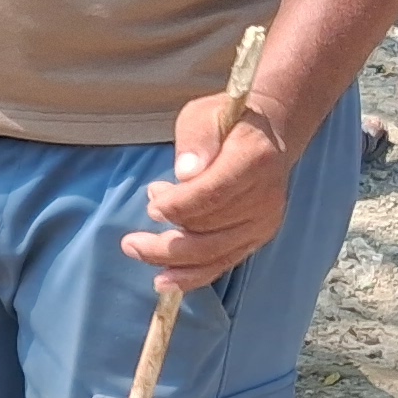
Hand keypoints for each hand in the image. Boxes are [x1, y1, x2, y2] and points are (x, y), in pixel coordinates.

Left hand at [121, 97, 289, 291]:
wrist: (268, 136)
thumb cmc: (227, 122)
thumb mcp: (203, 115)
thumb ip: (196, 140)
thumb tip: (185, 173)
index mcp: (254, 159)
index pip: (215, 192)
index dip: (181, 206)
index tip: (152, 208)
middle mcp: (265, 196)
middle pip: (212, 229)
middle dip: (167, 241)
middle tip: (130, 243)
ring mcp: (264, 220)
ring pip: (215, 251)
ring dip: (174, 259)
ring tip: (139, 251)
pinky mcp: (258, 236)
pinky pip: (224, 261)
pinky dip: (195, 275)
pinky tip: (168, 281)